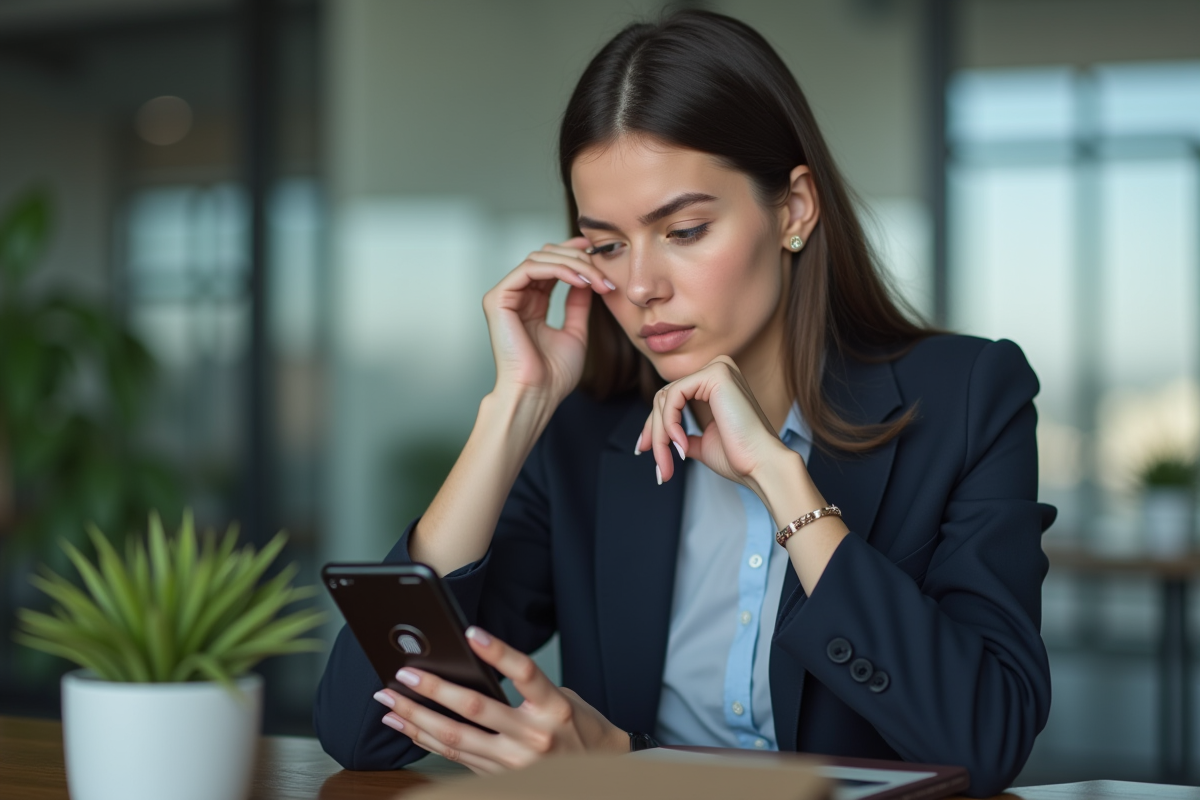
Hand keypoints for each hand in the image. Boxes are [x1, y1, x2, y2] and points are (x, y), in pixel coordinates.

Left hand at [371, 626, 627, 773]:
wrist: (598, 771)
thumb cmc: (578, 728)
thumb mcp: (561, 698)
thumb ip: (525, 687)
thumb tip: (471, 668)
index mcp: (554, 708)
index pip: (524, 672)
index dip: (498, 652)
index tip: (471, 633)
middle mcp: (534, 736)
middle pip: (476, 709)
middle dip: (435, 690)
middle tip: (406, 674)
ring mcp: (515, 761)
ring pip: (455, 737)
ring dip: (417, 717)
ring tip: (390, 701)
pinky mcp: (499, 777)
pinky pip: (454, 756)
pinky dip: (425, 740)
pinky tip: (407, 726)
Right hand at [482, 237, 615, 405]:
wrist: (538, 394)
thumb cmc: (553, 375)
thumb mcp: (575, 331)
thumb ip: (578, 304)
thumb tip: (588, 279)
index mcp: (531, 304)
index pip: (551, 266)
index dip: (574, 253)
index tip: (600, 252)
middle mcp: (516, 297)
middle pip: (546, 256)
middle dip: (579, 259)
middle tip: (604, 274)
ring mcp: (505, 296)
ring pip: (540, 258)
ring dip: (573, 264)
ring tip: (597, 280)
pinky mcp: (498, 298)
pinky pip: (530, 268)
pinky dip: (559, 269)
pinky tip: (580, 280)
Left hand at [635, 355, 792, 494]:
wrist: (762, 465)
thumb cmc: (739, 457)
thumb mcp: (702, 442)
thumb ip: (683, 433)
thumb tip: (662, 437)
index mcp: (716, 382)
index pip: (671, 396)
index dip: (653, 425)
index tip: (644, 449)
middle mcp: (718, 368)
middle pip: (664, 397)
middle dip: (655, 433)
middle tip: (659, 466)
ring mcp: (718, 368)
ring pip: (665, 398)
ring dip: (660, 434)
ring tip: (668, 462)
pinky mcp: (716, 374)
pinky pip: (673, 396)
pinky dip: (670, 424)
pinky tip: (682, 445)